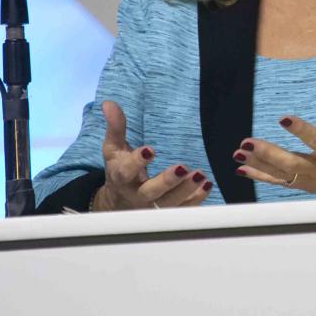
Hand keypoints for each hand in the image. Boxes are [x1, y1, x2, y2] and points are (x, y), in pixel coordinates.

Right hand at [91, 100, 211, 210]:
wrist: (120, 202)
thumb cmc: (119, 169)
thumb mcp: (114, 148)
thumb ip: (115, 127)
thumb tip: (109, 103)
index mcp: (121, 178)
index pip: (126, 171)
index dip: (137, 162)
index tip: (150, 150)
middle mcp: (136, 195)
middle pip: (151, 192)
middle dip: (167, 181)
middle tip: (182, 167)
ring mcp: (152, 206)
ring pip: (170, 203)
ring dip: (186, 190)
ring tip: (200, 175)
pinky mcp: (165, 213)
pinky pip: (182, 210)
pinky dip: (195, 200)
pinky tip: (206, 185)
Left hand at [233, 76, 315, 196]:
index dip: (301, 130)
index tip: (283, 118)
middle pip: (291, 163)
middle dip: (268, 153)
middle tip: (247, 142)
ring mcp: (312, 180)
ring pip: (282, 174)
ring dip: (258, 164)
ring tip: (238, 152)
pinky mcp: (306, 186)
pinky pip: (280, 183)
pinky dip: (261, 176)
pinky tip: (242, 168)